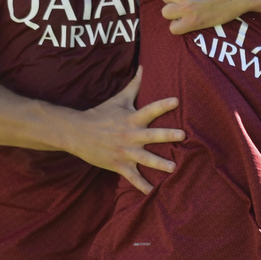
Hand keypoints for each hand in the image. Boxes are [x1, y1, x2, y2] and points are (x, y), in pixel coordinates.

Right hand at [57, 68, 184, 193]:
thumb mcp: (118, 99)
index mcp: (131, 119)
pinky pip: (132, 177)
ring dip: (159, 164)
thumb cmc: (100, 114)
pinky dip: (141, 186)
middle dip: (167, 135)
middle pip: (151, 135)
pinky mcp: (118, 164)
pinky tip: (152, 193)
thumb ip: (134, 85)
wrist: (77, 133)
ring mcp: (124, 151)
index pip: (150, 109)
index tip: (177, 101)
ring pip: (145, 159)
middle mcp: (130, 135)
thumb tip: (143, 66)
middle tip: (182, 136)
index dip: (163, 105)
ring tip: (173, 168)